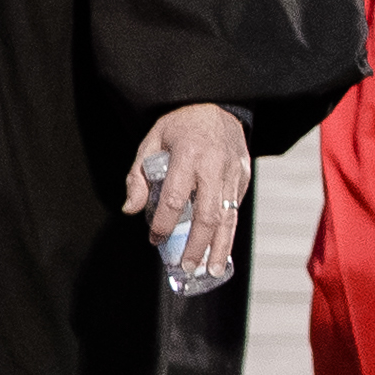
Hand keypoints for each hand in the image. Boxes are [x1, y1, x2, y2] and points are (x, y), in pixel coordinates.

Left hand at [122, 102, 252, 283]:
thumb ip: (138, 176)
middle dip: (196, 245)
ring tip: (211, 270)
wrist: (217, 104)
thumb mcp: (151, 141)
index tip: (154, 239)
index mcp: (187, 155)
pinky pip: (235, 208)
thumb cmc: (179, 125)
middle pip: (206, 214)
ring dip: (220, 247)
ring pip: (228, 216)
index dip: (163, 223)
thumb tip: (130, 210)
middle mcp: (213, 166)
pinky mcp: (243, 176)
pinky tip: (220, 251)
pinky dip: (228, 232)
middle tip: (186, 266)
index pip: (174, 198)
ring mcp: (233, 172)